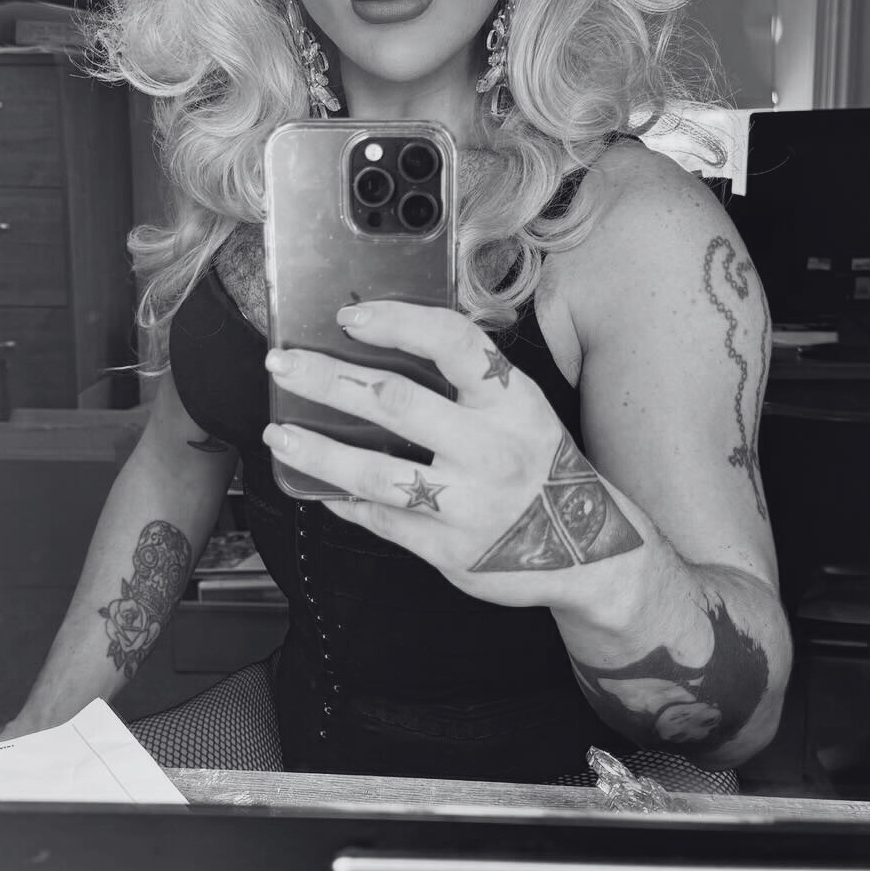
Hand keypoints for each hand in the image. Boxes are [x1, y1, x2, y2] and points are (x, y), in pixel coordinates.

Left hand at [261, 300, 646, 610]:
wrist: (591, 552)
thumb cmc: (539, 464)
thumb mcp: (522, 410)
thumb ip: (468, 382)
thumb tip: (381, 346)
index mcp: (513, 403)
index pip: (453, 343)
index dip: (396, 322)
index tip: (347, 318)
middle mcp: (492, 450)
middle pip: (395, 401)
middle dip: (327, 379)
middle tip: (283, 364)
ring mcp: (468, 505)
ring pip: (372, 472)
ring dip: (316, 449)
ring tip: (279, 432)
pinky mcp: (447, 550)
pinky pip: (379, 519)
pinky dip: (341, 500)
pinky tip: (316, 484)